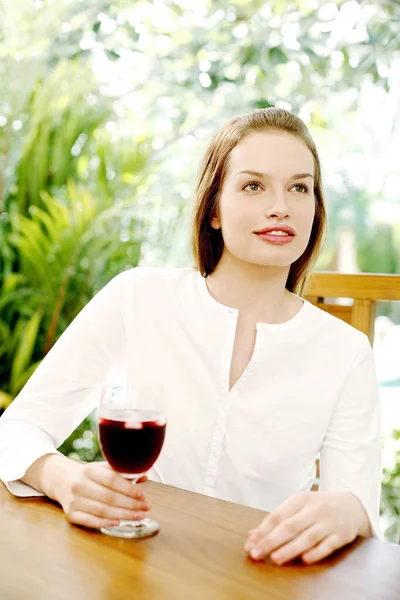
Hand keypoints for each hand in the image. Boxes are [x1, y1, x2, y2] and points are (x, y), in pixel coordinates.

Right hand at [59, 461, 149, 529]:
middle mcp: (80, 485)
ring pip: (102, 511)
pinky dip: (105, 523)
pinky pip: (90, 521)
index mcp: (89, 470)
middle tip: (145, 507)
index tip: (143, 495)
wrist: (62, 480)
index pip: (112, 480)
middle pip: (109, 497)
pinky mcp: (70, 514)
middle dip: (130, 504)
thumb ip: (122, 472)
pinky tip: (118, 522)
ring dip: (123, 515)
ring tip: (138, 516)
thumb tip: (144, 476)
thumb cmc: (89, 475)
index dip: (129, 488)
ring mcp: (74, 501)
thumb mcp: (103, 468)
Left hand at [244, 491, 370, 564]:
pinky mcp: (342, 535)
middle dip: (271, 541)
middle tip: (256, 554)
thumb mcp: (299, 506)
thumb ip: (278, 520)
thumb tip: (253, 535)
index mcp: (300, 499)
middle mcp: (314, 509)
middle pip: (290, 526)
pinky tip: (305, 560)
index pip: (278, 515)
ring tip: (275, 558)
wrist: (352, 505)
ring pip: (307, 537)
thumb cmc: (318, 507)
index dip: (263, 531)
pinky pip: (327, 545)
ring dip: (290, 548)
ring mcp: (328, 522)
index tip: (250, 544)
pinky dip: (316, 552)